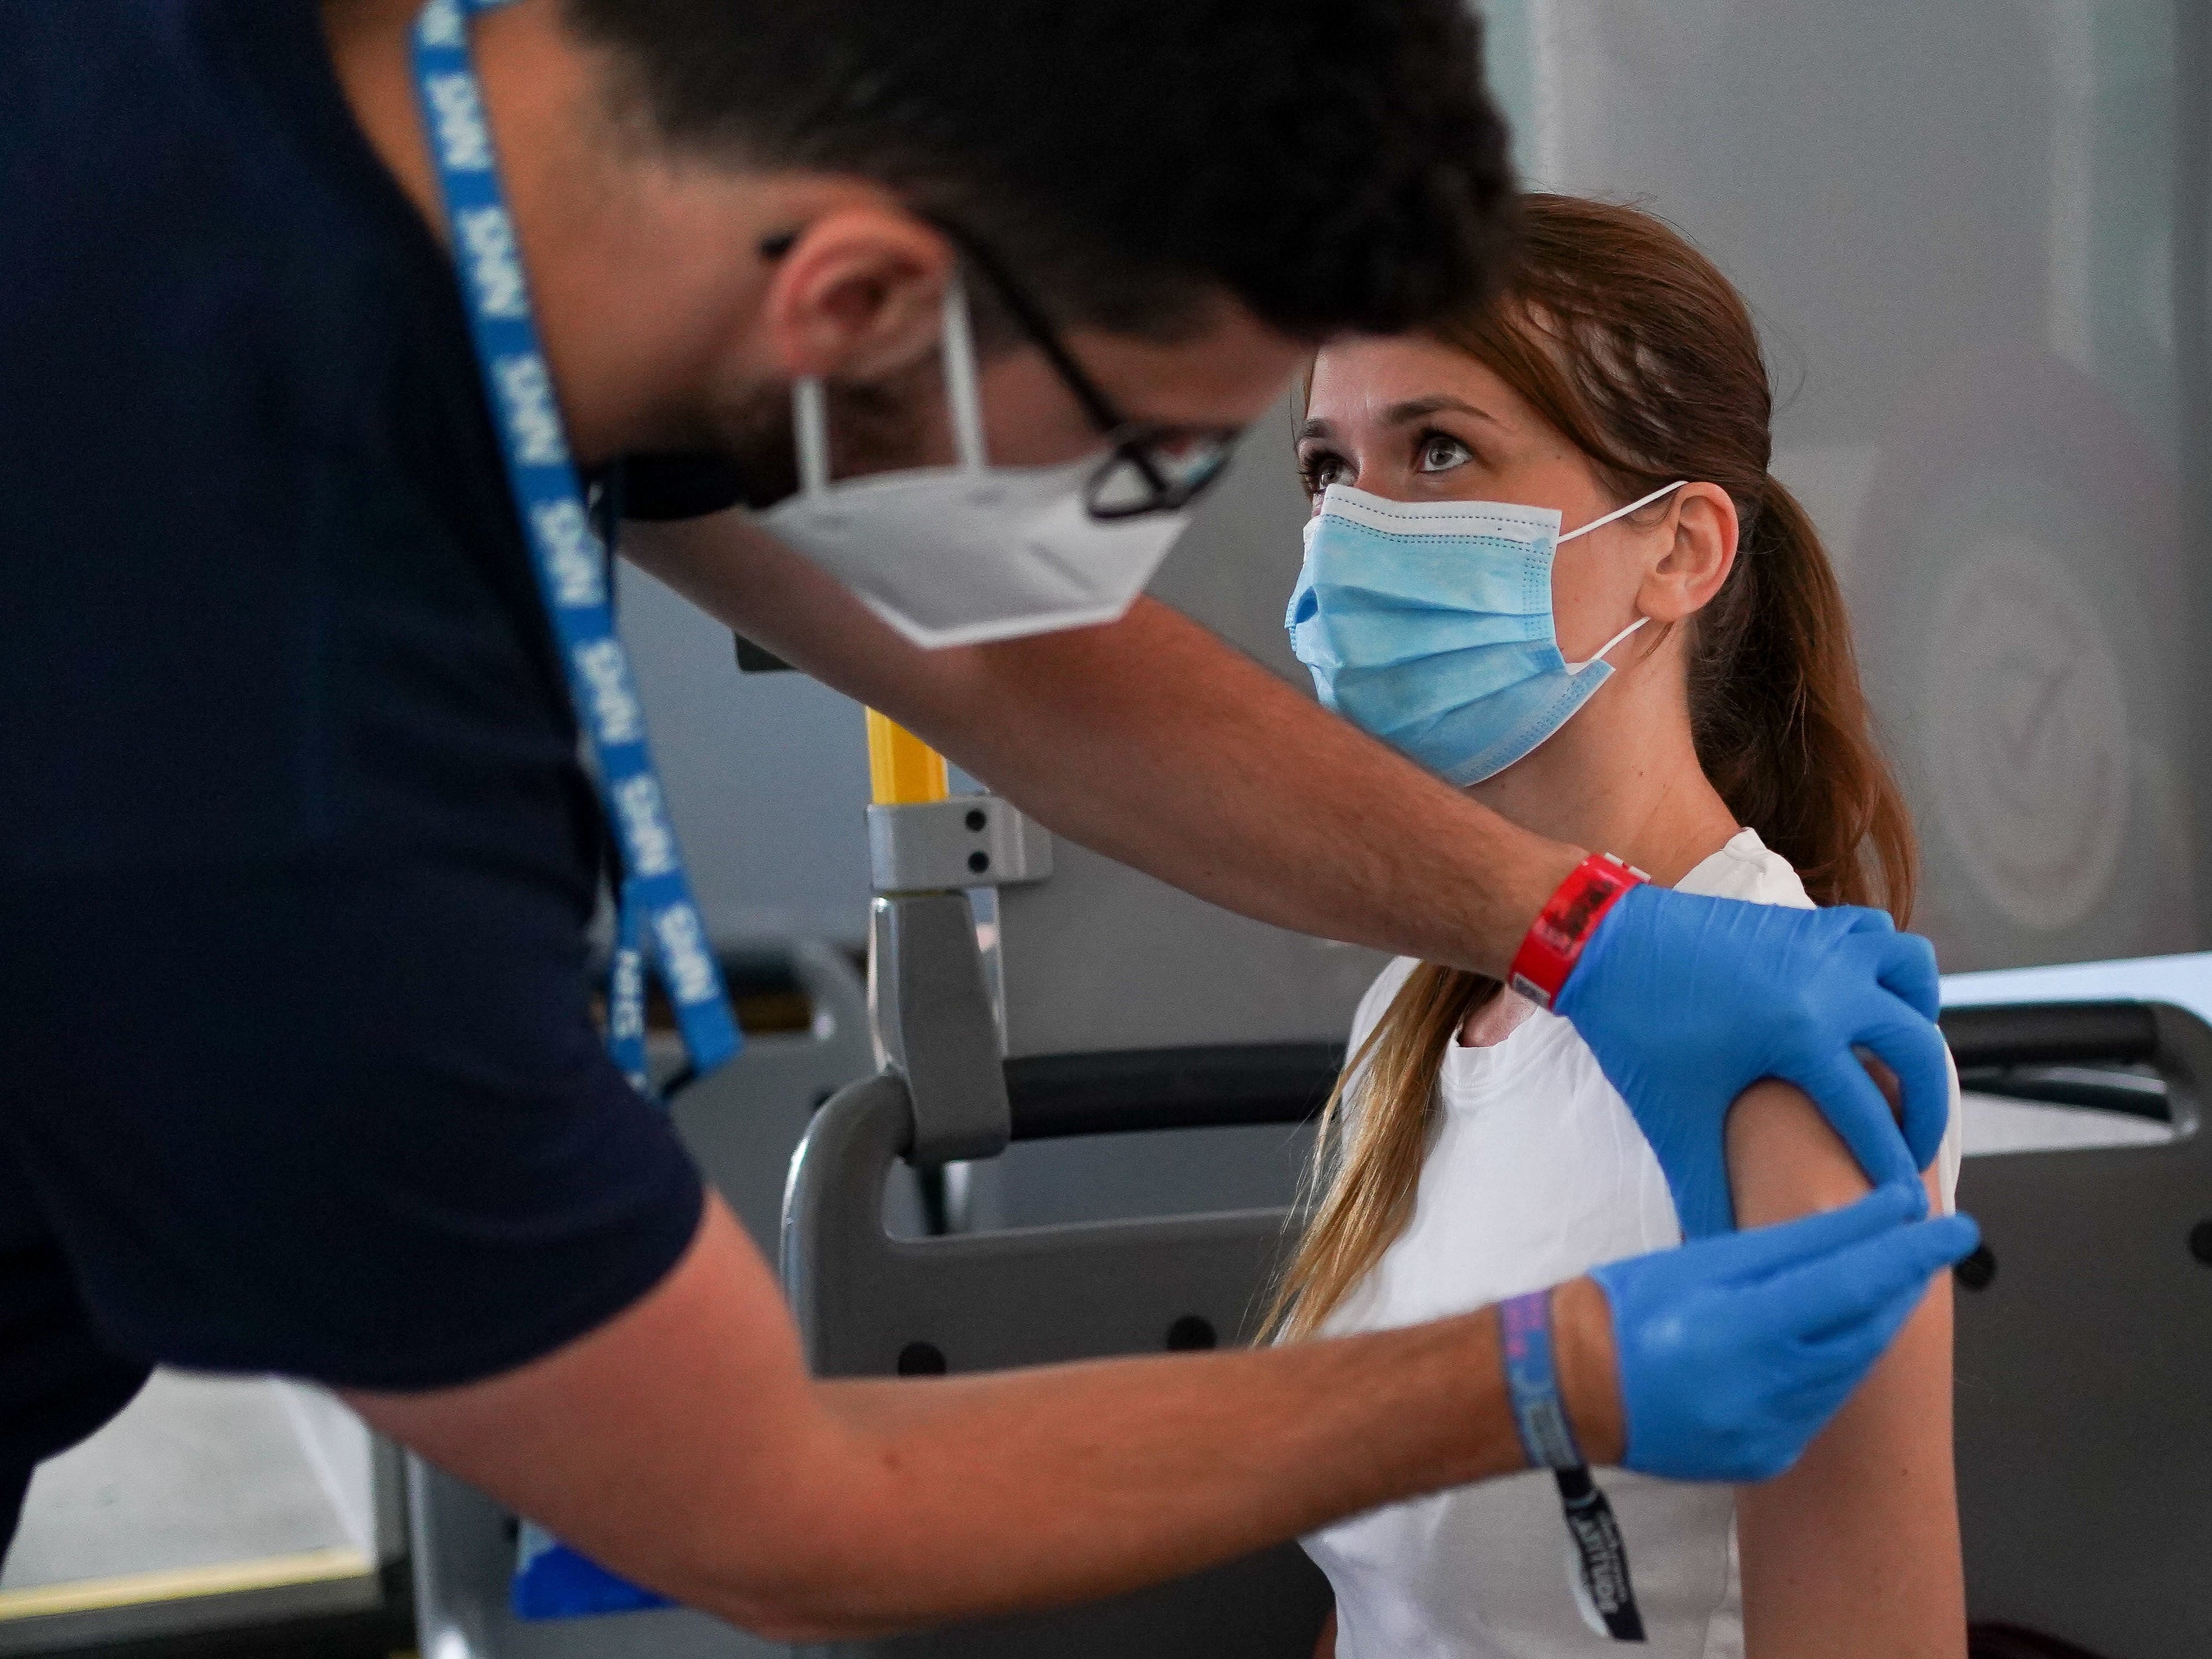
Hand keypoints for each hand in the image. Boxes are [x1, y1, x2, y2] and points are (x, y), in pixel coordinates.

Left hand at [1553, 886, 1948, 1236]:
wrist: (1598, 946)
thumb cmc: (1634, 1033)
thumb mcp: (1674, 1119)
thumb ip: (1705, 1192)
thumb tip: (1720, 1258)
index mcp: (1802, 1034)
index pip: (1872, 1117)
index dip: (1894, 1170)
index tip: (1907, 1209)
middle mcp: (1829, 982)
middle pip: (1919, 1048)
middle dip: (1925, 1108)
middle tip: (1908, 1149)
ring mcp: (1822, 942)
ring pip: (1913, 970)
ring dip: (1916, 1017)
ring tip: (1892, 1063)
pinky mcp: (1805, 920)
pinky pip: (1875, 934)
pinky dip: (1885, 968)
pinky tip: (1859, 1005)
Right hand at [1583, 1185, 1975, 1482]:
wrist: (1574, 1388)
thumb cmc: (1631, 1306)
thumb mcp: (1709, 1259)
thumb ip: (1800, 1240)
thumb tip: (1882, 1212)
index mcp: (1739, 1330)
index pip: (1852, 1284)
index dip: (1910, 1253)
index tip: (1957, 1227)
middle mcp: (1762, 1391)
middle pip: (1864, 1332)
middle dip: (1899, 1287)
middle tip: (1922, 1247)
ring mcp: (1769, 1434)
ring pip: (1850, 1371)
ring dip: (1872, 1324)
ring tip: (1879, 1283)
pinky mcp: (1768, 1458)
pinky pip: (1822, 1405)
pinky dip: (1834, 1366)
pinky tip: (1823, 1339)